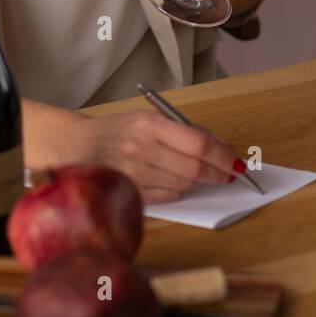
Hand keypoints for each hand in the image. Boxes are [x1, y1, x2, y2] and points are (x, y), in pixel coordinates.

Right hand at [79, 111, 240, 203]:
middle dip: (218, 173)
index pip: (198, 144)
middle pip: (194, 169)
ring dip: (196, 181)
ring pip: (184, 185)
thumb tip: (222, 149)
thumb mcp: (150, 118)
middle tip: (228, 173)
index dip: (223, 155)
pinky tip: (171, 179)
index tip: (236, 161)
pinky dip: (178, 190)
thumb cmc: (120, 130)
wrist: (79, 147)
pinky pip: (170, 197)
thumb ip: (184, 131)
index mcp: (148, 124)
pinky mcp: (131, 194)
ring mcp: (135, 175)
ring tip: (191, 171)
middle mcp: (141, 149)